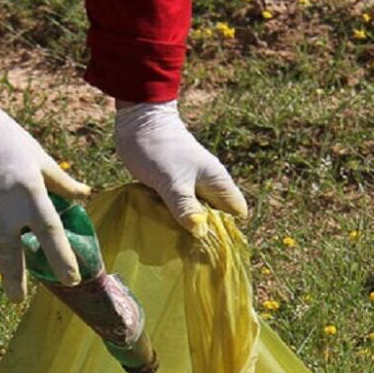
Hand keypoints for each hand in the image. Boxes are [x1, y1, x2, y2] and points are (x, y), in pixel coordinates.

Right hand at [0, 89, 90, 301]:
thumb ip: (61, 181)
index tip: (71, 278)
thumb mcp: (37, 155)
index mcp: (27, 193)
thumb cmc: (3, 134)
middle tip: (17, 300)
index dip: (61, 258)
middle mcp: (1, 207)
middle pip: (10, 253)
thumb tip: (85, 195)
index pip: (50, 233)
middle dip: (15, 280)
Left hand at [114, 100, 247, 236]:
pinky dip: (171, 217)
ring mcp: (189, 184)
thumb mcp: (172, 181)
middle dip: (204, 233)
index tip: (211, 248)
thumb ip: (186, 207)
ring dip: (185, 226)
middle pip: (215, 216)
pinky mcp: (171, 185)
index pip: (236, 212)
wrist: (137, 121)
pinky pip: (177, 207)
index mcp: (217, 181)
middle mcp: (207, 184)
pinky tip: (161, 227)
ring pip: (194, 212)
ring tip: (173, 243)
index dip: (228, 231)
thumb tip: (200, 233)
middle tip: (188, 251)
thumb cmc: (158, 149)